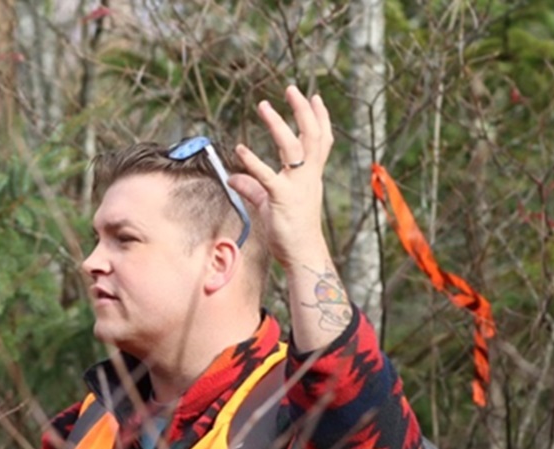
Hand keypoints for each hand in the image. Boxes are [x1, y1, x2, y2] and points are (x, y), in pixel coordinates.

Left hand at [229, 85, 333, 268]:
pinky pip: (266, 176)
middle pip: (311, 135)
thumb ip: (253, 187)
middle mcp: (308, 176)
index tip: (314, 97)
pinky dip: (252, 162)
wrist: (303, 254)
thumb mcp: (270, 203)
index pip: (320, 140)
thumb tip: (233, 177)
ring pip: (292, 147)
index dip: (319, 117)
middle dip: (303, 110)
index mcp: (310, 176)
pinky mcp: (282, 198)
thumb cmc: (291, 231)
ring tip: (264, 106)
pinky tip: (240, 150)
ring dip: (277, 124)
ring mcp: (297, 186)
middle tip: (292, 89)